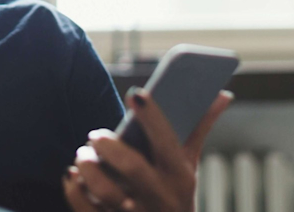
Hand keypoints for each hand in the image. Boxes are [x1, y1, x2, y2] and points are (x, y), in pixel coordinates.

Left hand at [64, 89, 232, 211]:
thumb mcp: (189, 164)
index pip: (168, 142)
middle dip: (110, 147)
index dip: (153, 118)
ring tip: (82, 155)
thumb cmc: (174, 191)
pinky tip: (71, 175)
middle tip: (94, 135)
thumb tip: (222, 94)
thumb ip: (199, 128)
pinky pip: (86, 211)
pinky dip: (74, 192)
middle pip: (133, 168)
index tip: (136, 94)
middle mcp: (160, 197)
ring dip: (89, 169)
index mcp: (180, 176)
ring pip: (106, 193)